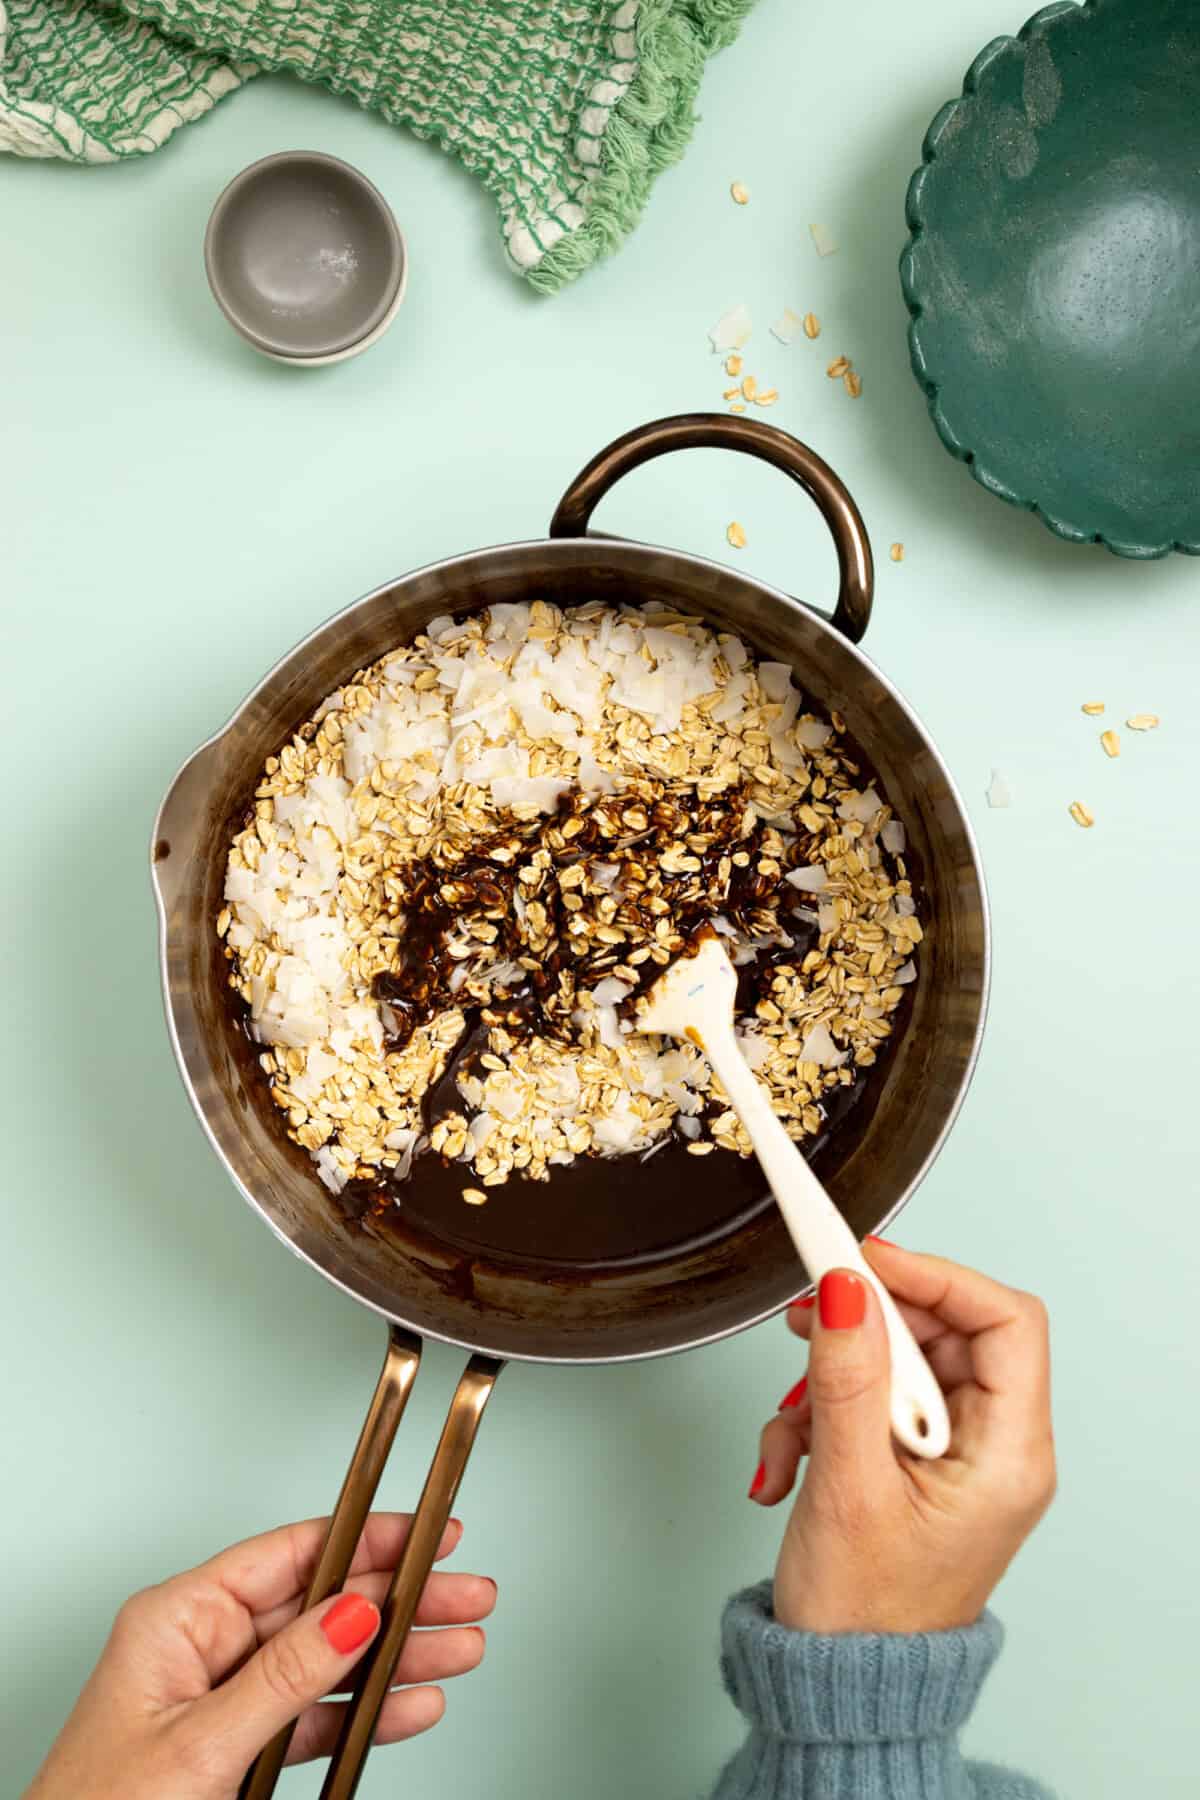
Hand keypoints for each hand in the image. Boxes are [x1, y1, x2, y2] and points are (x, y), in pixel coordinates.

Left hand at [26, 1512, 495, 1799]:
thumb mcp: (200, 1744)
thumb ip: (284, 1675)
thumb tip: (354, 1611)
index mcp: (177, 1618)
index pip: (291, 1554)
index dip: (367, 1538)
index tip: (426, 1531)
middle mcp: (201, 1646)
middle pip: (322, 1605)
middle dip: (401, 1600)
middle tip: (466, 1594)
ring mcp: (222, 1696)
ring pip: (330, 1661)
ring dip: (398, 1658)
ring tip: (461, 1648)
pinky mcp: (238, 1747)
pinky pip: (316, 1716)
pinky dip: (368, 1712)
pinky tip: (412, 1704)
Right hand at [751, 1240, 1054, 1634]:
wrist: (833, 1686)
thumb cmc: (860, 1615)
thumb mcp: (846, 1485)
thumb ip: (847, 1378)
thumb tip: (848, 1287)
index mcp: (1007, 1456)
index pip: (1004, 1322)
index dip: (937, 1278)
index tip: (866, 1261)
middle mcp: (993, 1448)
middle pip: (943, 1332)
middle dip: (868, 1326)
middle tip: (810, 1322)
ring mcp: (952, 1455)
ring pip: (896, 1363)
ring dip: (831, 1380)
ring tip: (792, 1425)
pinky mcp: (912, 1462)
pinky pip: (870, 1401)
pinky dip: (820, 1415)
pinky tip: (789, 1462)